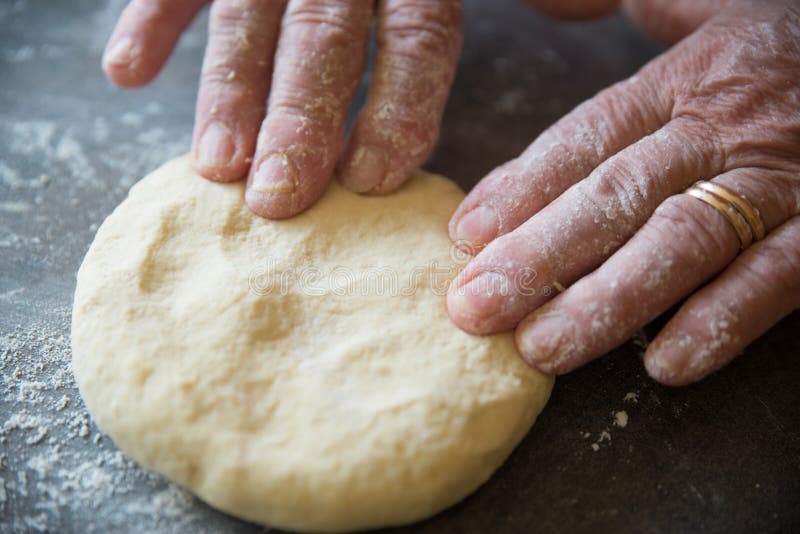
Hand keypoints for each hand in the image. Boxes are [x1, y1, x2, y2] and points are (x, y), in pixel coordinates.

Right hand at [102, 0, 461, 217]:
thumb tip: (551, 25)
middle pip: (324, 37)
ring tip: (214, 166)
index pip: (417, 35)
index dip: (399, 107)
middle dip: (299, 119)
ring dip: (228, 92)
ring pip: (249, 18)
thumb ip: (484, 5)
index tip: (374, 179)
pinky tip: (127, 71)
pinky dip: (151, 19)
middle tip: (279, 197)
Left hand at [446, 0, 799, 385]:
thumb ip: (638, 15)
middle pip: (616, 194)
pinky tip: (667, 363)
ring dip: (608, 301)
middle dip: (539, 256)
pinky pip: (776, 276)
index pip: (586, 136)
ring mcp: (775, 178)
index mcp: (682, 80)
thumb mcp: (707, 7)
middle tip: (477, 309)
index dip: (522, 187)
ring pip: (682, 240)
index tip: (466, 237)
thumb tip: (548, 4)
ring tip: (545, 347)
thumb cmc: (782, 43)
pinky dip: (722, 320)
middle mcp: (719, 128)